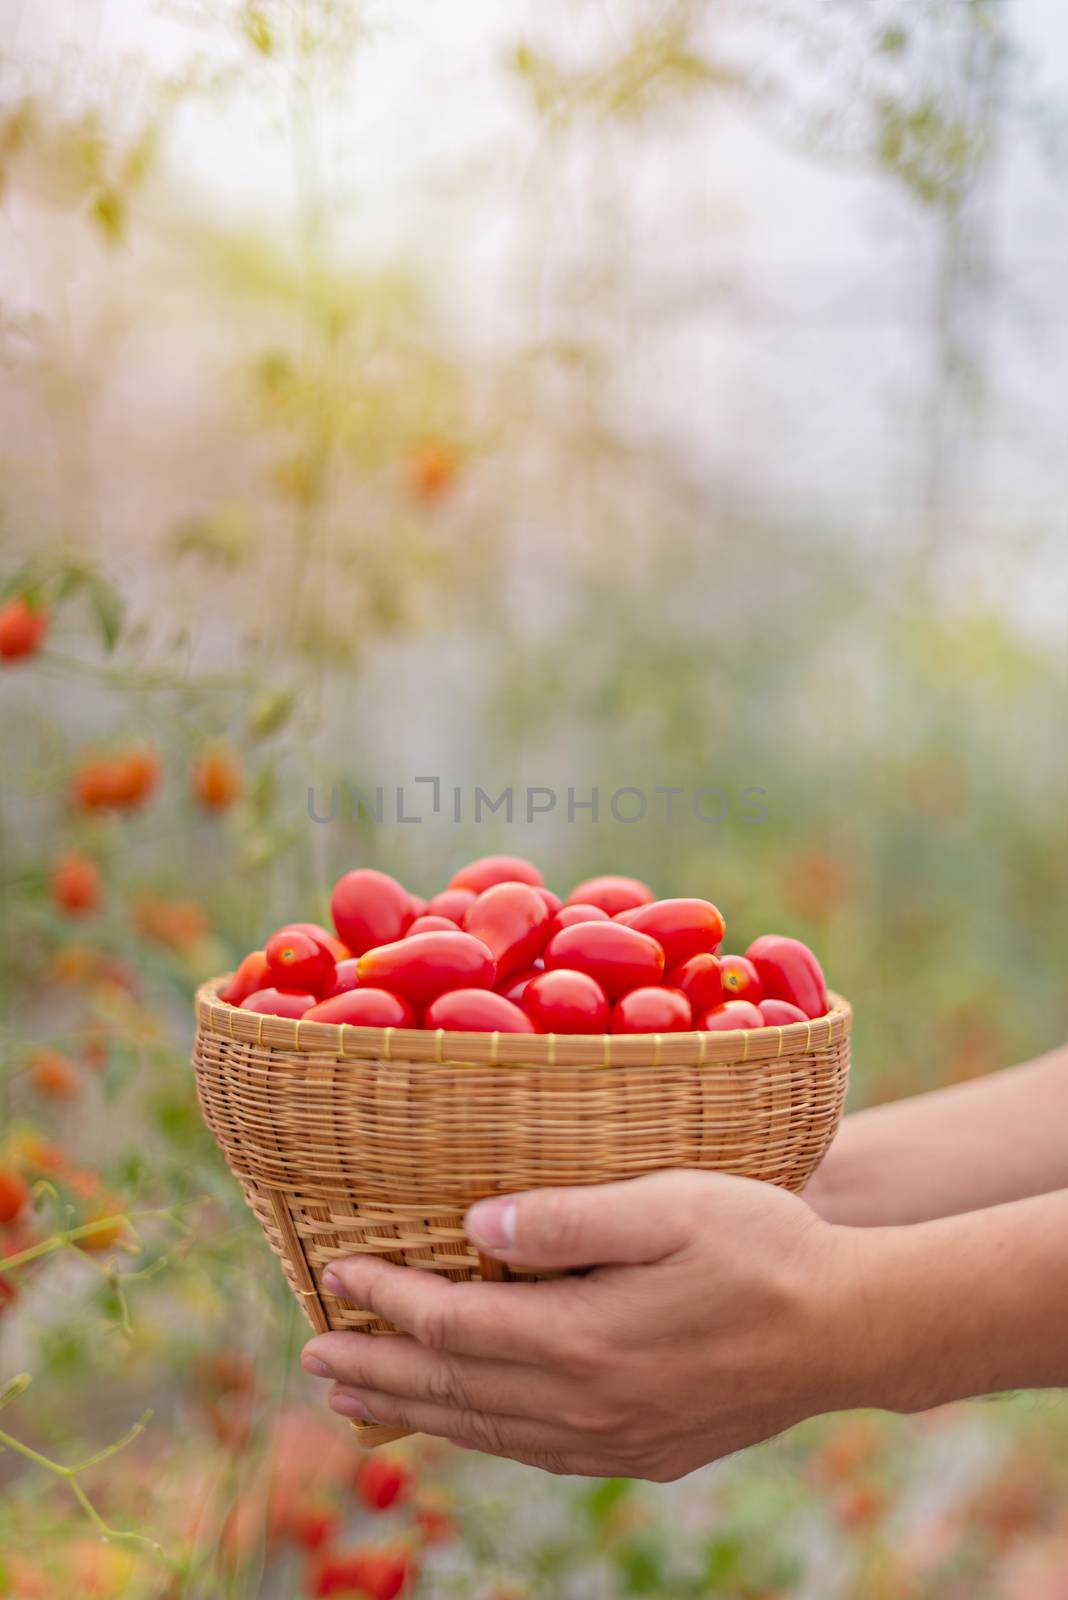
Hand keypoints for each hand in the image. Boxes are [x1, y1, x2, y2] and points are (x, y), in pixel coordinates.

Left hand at [300, 1170, 866, 1479]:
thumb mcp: (669, 1204)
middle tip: (311, 1355)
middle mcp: (584, 1402)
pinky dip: (479, 1434)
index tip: (335, 1274)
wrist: (850, 1330)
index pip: (453, 1321)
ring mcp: (613, 1437)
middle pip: (453, 1386)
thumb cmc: (762, 1247)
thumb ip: (568, 1218)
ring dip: (414, 1408)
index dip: (387, 1299)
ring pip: (486, 1428)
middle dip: (376, 1367)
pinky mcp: (643, 1451)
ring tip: (355, 1399)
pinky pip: (534, 1450)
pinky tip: (462, 1424)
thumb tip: (476, 1223)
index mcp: (580, 1336)